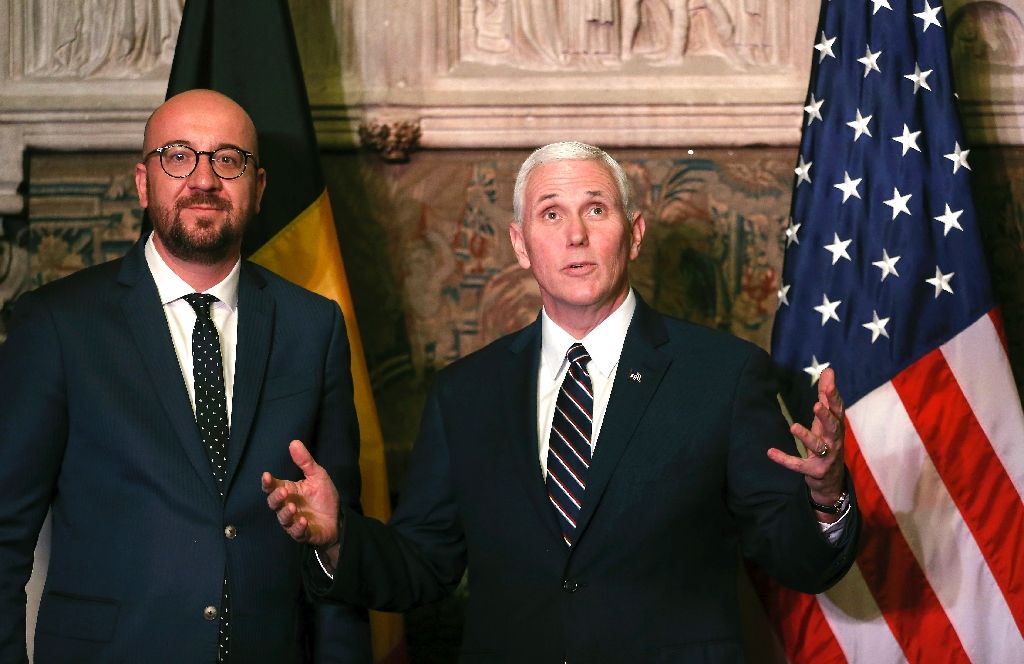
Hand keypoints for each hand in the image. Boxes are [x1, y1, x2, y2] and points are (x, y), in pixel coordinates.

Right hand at [262, 440, 340, 550]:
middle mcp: (287, 506)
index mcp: (289, 491)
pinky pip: (297, 532)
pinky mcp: (303, 534)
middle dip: (276, 498)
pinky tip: (303, 521)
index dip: (268, 483)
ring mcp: (294, 521)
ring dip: (286, 513)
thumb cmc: (324, 497)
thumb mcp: (317, 476)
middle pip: (274, 503)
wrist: (339, 519)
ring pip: (283, 519)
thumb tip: (294, 442)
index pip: (273, 487)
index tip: (266, 475)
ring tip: (293, 506)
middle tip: (284, 492)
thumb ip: (305, 461)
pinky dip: (298, 527)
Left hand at [767, 368, 846, 519]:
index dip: (834, 397)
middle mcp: (834, 441)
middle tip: (817, 405)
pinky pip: (798, 465)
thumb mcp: (826, 420)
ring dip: (806, 436)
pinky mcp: (814, 471)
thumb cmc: (827, 442)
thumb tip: (829, 370)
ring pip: (818, 446)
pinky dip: (785, 459)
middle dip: (825, 417)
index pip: (837, 410)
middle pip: (833, 427)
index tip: (828, 383)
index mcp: (836, 427)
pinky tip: (770, 452)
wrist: (830, 480)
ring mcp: (825, 457)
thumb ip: (826, 396)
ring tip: (793, 426)